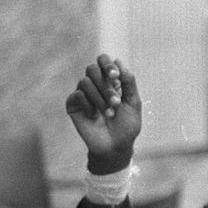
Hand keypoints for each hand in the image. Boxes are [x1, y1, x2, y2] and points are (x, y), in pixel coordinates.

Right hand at [66, 55, 141, 173]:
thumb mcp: (133, 103)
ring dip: (100, 97)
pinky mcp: (73, 105)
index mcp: (111, 82)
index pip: (104, 61)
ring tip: (110, 113)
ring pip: (85, 81)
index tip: (116, 76)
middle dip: (106, 85)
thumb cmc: (127, 126)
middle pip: (92, 68)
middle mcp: (96, 85)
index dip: (108, 64)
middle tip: (116, 102)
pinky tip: (95, 116)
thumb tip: (119, 61)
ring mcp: (84, 94)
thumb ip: (129, 82)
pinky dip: (89, 105)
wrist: (115, 147)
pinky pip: (77, 95)